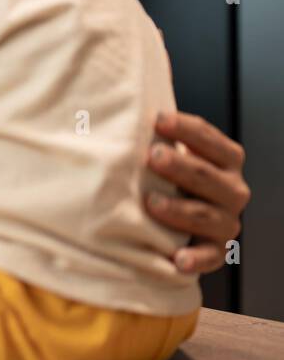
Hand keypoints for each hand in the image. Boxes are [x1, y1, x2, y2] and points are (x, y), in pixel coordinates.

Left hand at [146, 110, 248, 273]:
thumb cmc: (168, 176)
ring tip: (151, 203)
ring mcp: (226, 221)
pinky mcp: (216, 251)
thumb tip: (127, 100)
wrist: (180, 220)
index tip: (157, 119)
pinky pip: (209, 257)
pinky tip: (177, 259)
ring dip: (180, 209)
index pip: (210, 140)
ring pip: (207, 215)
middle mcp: (232, 190)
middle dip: (182, 166)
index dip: (186, 129)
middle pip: (209, 176)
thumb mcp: (170, 152)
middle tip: (153, 157)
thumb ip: (158, 133)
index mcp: (226, 160)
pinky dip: (195, 259)